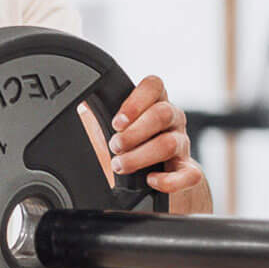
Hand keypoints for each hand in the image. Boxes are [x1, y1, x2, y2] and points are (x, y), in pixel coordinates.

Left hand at [108, 75, 203, 193]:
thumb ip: (98, 118)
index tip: (117, 122)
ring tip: (120, 165)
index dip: (136, 101)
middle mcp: (173, 121)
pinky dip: (168, 180)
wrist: (154, 181)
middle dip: (134, 132)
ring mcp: (183, 146)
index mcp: (155, 104)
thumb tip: (79, 106)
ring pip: (169, 143)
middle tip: (115, 146)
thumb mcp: (112, 132)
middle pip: (162, 114)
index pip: (154, 86)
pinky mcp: (189, 172)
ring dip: (140, 156)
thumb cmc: (131, 149)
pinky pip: (189, 175)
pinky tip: (150, 181)